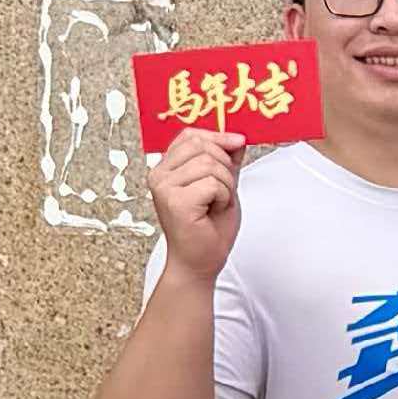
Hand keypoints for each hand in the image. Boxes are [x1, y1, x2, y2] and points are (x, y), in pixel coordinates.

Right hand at [149, 125, 242, 283]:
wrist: (199, 262)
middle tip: (222, 192)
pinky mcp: (175, 201)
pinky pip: (212, 183)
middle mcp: (159, 174)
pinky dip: (223, 198)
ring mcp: (164, 187)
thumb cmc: (208, 228)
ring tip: (216, 204)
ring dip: (226, 186)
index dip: (217, 136)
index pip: (190, 135)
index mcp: (166, 168)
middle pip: (203, 146)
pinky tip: (212, 212)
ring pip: (210, 164)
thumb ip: (226, 161)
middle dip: (225, 167)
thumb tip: (237, 137)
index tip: (238, 142)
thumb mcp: (222, 185)